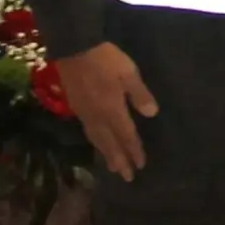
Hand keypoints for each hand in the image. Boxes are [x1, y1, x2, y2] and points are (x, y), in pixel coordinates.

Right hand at [53, 40, 160, 181]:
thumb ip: (140, 94)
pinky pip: (87, 131)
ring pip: (97, 140)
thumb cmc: (106, 58)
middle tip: (127, 177)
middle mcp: (98, 116)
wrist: (74, 47)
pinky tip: (97, 143)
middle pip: (110, 143)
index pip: (126, 135)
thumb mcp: (129, 72)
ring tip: (113, 168)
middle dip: (120, 160)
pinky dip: (95, 142)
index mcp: (113, 109)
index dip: (134, 151)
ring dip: (106, 155)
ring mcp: (84, 113)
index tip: (141, 165)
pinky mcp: (75, 107)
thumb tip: (151, 114)